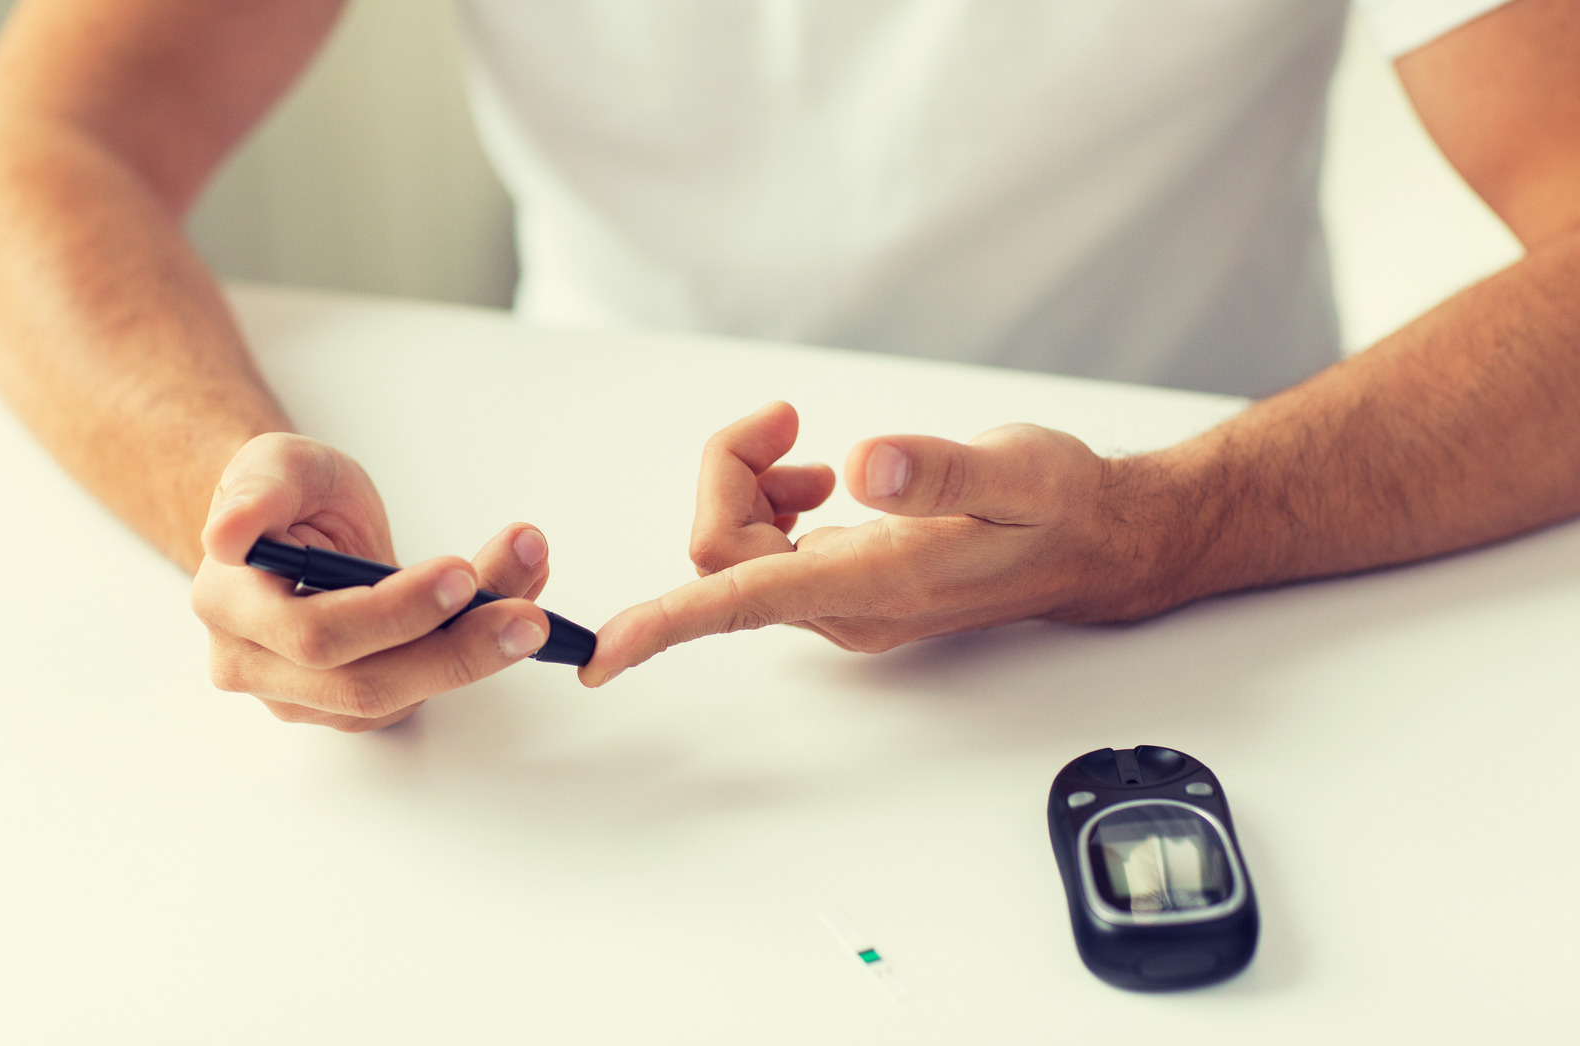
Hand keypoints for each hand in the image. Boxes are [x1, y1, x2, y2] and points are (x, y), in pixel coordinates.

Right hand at [191, 433, 553, 730]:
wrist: (294, 523)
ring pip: (402, 694)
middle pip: (367, 682)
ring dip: (478, 652)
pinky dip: (476, 648)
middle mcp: (256, 664)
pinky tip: (517, 604)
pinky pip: (422, 688)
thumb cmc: (288, 493)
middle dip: (456, 649)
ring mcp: (305, 694)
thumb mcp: (275, 463)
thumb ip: (258, 492)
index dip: (393, 613)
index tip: (461, 574)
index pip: (315, 632)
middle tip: (527, 615)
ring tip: (534, 604)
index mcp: (230, 605)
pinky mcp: (354, 702)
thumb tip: (228, 534)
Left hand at [580, 402, 1164, 685]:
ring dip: (747, 487)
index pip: (743, 604)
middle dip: (728, 476)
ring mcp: (842, 602)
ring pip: (737, 553)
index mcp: (874, 585)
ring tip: (804, 448)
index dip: (665, 626)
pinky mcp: (846, 585)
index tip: (600, 654)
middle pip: (722, 555)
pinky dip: (768, 502)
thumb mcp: (1019, 471)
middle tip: (783, 420)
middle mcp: (845, 609)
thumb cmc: (1059, 506)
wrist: (1093, 541)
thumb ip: (943, 471)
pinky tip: (817, 477)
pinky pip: (763, 553)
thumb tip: (868, 467)